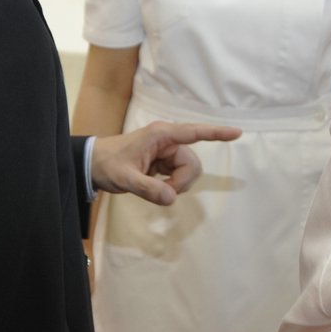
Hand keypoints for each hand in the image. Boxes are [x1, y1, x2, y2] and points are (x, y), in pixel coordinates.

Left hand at [91, 122, 241, 205]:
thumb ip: (148, 189)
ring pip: (187, 171)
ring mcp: (166, 151)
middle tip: (163, 191)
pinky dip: (172, 185)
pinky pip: (179, 175)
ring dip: (177, 184)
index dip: (217, 133)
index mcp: (161, 135)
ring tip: (156, 189)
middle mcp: (167, 140)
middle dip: (182, 181)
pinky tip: (155, 186)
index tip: (237, 132)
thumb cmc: (107, 164)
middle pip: (192, 163)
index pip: (195, 132)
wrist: (92, 164)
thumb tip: (172, 199)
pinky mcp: (164, 161)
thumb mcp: (124, 179)